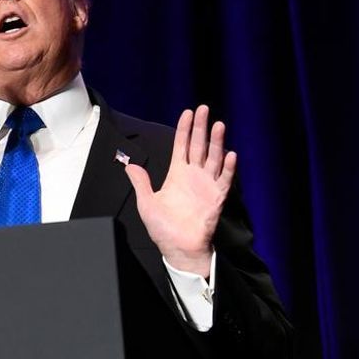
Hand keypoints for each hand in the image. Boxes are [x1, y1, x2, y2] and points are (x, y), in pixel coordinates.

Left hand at [123, 105, 235, 276]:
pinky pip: (224, 180)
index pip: (182, 146)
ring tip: (219, 125)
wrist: (178, 249)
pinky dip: (228, 168)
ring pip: (214, 158)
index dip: (184, 129)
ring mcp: (207, 186)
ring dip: (217, 142)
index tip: (187, 112)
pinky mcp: (217, 198)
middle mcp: (194, 176)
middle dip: (201, 127)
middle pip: (199, 146)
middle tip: (204, 108)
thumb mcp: (147, 203)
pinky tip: (230, 154)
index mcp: (177, 175)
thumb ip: (141, 182)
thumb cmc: (163, 228)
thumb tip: (129, 165)